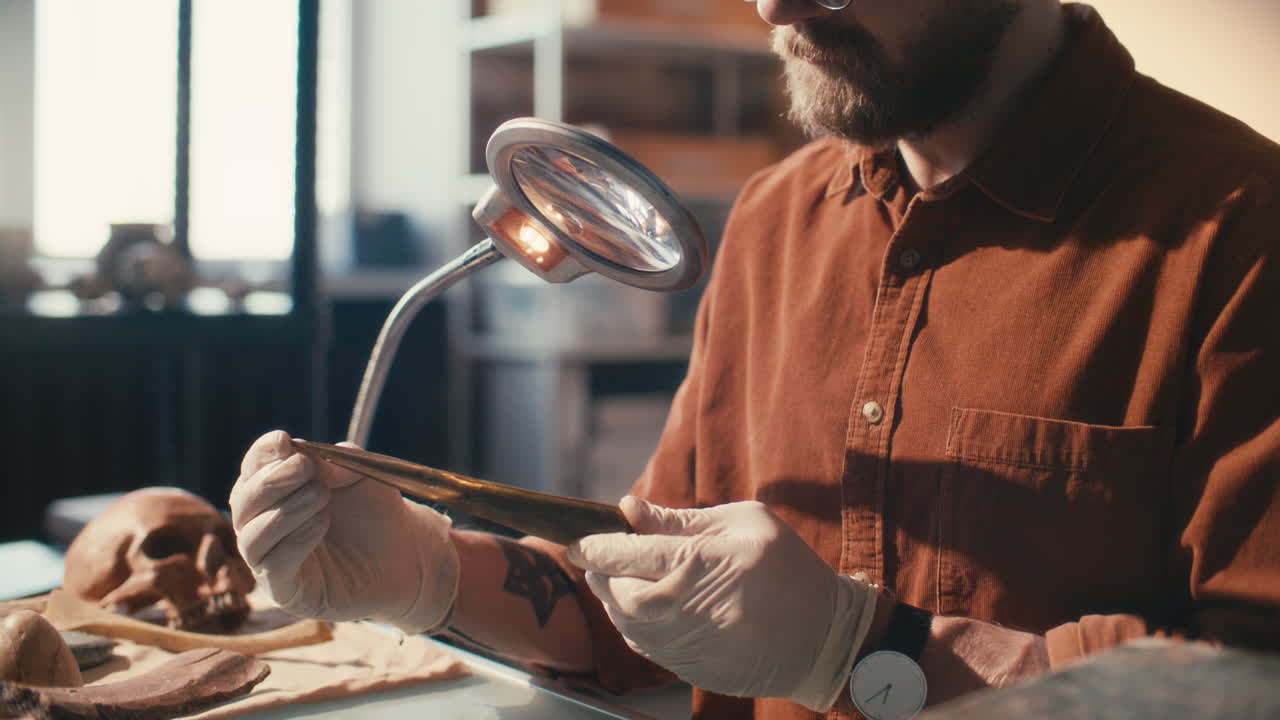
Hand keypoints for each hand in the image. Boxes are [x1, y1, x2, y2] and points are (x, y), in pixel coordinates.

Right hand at [229, 430, 458, 632]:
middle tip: (306, 468)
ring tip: (321, 495)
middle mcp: (262, 524)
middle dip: (272, 480)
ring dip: (285, 510)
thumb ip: (336, 461)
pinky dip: (294, 541)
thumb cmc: (375, 511)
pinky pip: (274, 567)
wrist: (404, 554)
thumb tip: (311, 458)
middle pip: (244, 500)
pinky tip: (321, 522)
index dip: (263, 454)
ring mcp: (270, 560)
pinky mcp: (286, 591)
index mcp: (274, 491)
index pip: (253, 469)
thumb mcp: (361, 475)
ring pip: (251, 536)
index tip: (284, 442)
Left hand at [567, 498, 876, 710]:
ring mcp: (696, 645)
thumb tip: (629, 509)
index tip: (578, 539)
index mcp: (710, 562)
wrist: (826, 637)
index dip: (599, 545)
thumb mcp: (745, 523)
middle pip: (623, 595)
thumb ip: (681, 519)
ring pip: (629, 626)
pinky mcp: (696, 671)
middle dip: (599, 575)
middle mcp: (697, 607)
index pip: (636, 553)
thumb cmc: (788, 569)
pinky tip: (634, 609)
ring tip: (608, 582)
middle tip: (590, 558)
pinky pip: (647, 649)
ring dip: (610, 602)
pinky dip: (631, 627)